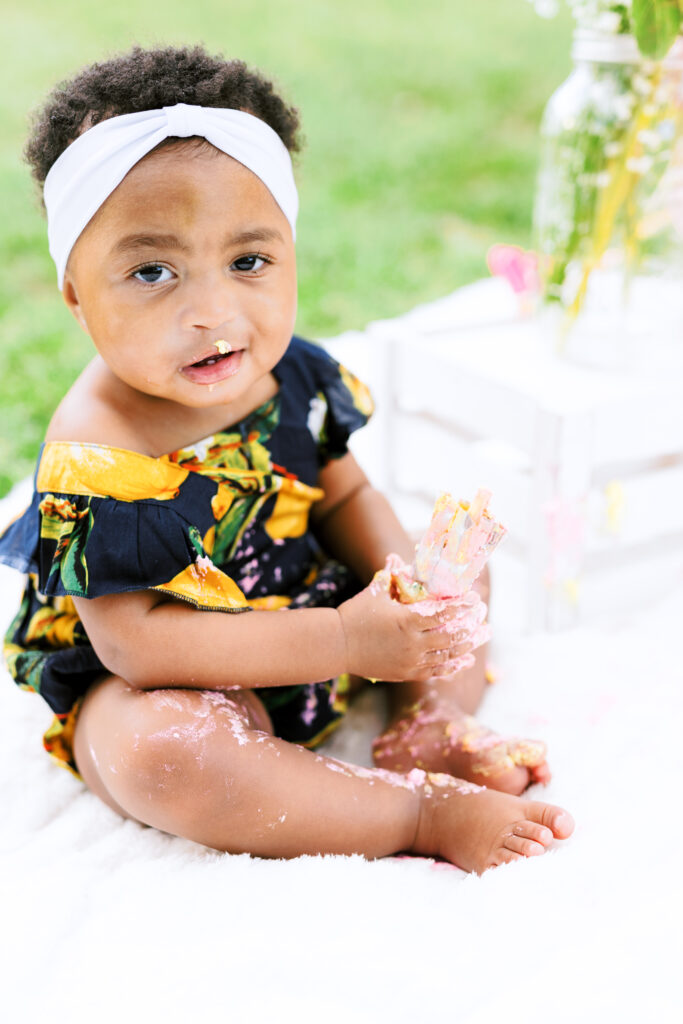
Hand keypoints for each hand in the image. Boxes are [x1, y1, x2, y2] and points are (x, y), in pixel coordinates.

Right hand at [337, 584, 471, 682]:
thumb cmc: (354, 615)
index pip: (443, 613)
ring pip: (446, 656)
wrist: (337, 646)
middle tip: (483, 621)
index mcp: (407, 620)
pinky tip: (463, 661)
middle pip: (450, 636)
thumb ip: (389, 576)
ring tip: (478, 639)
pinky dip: (450, 667)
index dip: (461, 606)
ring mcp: (410, 661)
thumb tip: (394, 556)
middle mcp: (413, 643)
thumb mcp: (374, 592)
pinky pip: (434, 671)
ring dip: (465, 648)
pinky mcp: (405, 673)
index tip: (475, 600)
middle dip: (469, 628)